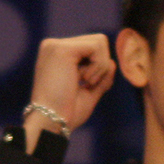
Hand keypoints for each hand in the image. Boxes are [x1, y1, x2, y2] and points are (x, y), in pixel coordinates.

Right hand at [24, 35, 115, 151]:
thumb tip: (112, 63)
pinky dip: (99, 65)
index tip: (86, 85)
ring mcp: (56, 45)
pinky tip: (85, 79)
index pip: (89, 49)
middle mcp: (53, 46)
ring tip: (85, 82)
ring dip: (100, 66)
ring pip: (99, 41)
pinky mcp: (61, 49)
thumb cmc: (66, 113)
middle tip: (86, 84)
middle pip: (96, 42)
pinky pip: (97, 46)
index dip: (98, 67)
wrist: (52, 122)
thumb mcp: (88, 94)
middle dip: (101, 66)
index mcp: (56, 56)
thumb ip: (101, 79)